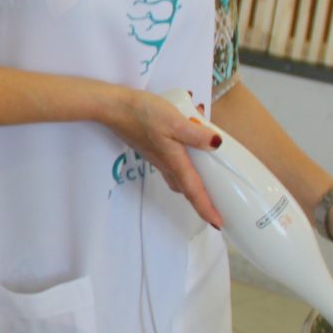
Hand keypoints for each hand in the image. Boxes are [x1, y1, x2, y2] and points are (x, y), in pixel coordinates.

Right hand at [101, 88, 224, 228]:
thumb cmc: (142, 114)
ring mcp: (157, 158)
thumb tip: (217, 144)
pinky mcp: (152, 149)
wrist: (113, 109)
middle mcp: (165, 164)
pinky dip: (184, 167)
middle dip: (200, 201)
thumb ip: (196, 134)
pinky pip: (172, 165)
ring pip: (178, 178)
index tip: (219, 224)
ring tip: (206, 181)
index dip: (207, 208)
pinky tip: (188, 153)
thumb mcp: (174, 120)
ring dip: (191, 185)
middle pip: (186, 189)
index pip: (193, 191)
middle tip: (217, 205)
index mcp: (174, 161)